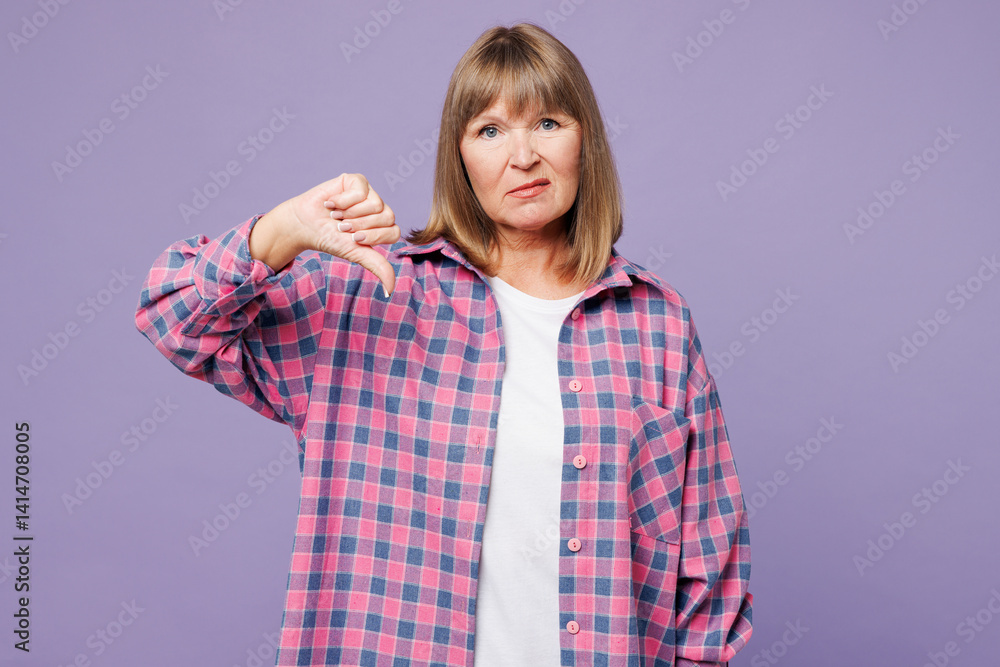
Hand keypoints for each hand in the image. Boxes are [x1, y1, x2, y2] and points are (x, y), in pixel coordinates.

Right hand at [251, 173, 400, 295]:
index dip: (373, 237)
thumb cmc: (330, 239)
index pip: (394, 232)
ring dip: (350, 214)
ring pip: (376, 204)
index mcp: (382, 227)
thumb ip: (377, 266)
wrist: (304, 225)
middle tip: (342, 227)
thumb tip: (390, 290)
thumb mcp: (355, 253)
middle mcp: (379, 209)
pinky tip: (331, 204)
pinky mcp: (357, 181)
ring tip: (336, 216)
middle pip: (387, 217)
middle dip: (361, 226)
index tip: (353, 240)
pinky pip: (360, 191)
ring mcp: (369, 193)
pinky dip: (342, 201)